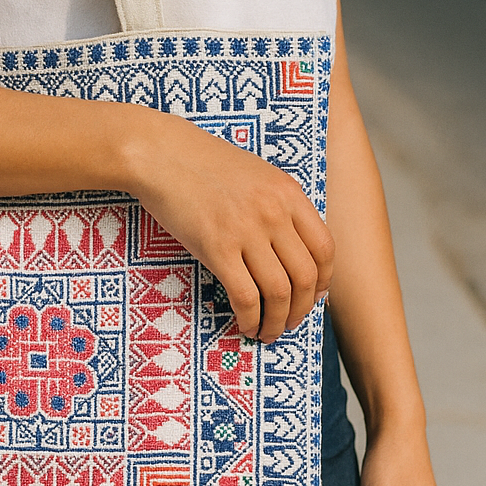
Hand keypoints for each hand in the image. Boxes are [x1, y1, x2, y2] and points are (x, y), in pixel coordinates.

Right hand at [127, 110, 333, 341]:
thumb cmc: (203, 163)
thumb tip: (292, 251)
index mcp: (288, 193)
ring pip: (279, 292)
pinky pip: (246, 296)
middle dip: (303, 309)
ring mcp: (246, 230)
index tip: (315, 295)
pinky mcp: (216, 247)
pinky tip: (246, 324)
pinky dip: (251, 319)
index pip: (324, 248)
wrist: (161, 154)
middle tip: (292, 321)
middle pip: (306, 276)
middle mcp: (274, 212)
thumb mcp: (256, 175)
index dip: (324, 280)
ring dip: (278, 321)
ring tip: (269, 331)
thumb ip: (278, 206)